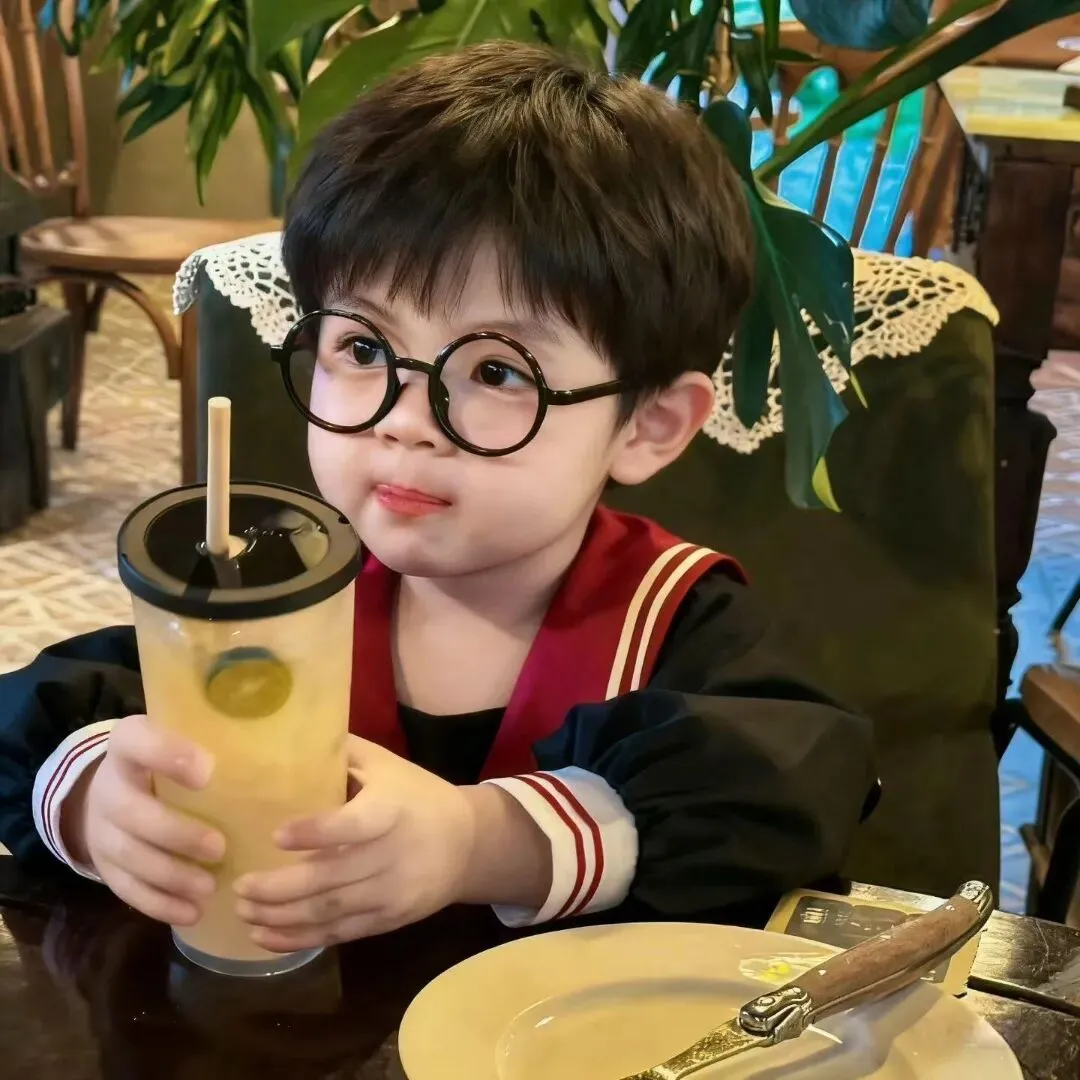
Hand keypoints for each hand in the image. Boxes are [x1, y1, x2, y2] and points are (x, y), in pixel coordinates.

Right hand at [68, 715, 225, 925]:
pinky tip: (191, 913)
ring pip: (128, 854)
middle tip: (219, 847)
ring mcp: (100, 829)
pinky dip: (159, 903)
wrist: (110, 792)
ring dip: (170, 875)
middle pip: (130, 811)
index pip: (136, 741)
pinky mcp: (104, 865)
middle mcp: (108, 786)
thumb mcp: (182, 739)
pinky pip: (126, 888)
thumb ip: (219, 741)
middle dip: (175, 832)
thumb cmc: (167, 762)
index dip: (165, 754)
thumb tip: (292, 751)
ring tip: (209, 887)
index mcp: (128, 744)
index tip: (207, 772)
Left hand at [233, 737, 476, 950]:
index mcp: (392, 810)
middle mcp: (393, 855)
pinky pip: (340, 934)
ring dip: (282, 917)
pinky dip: (301, 938)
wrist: (469, 843)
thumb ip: (343, 753)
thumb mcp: (387, 766)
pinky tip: (266, 934)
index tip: (276, 835)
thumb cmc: (417, 796)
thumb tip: (290, 732)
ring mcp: (392, 893)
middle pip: (332, 879)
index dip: (317, 832)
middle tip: (239, 886)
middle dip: (280, 888)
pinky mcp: (390, 920)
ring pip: (331, 911)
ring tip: (242, 911)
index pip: (354, 825)